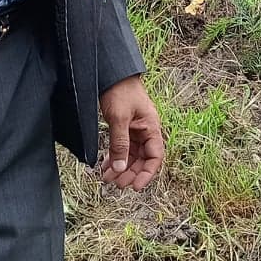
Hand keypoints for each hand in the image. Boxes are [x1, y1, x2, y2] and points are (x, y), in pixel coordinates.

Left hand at [99, 75, 165, 191]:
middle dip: (130, 173)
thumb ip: (120, 144)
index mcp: (151, 127)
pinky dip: (114, 157)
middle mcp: (145, 130)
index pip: (155, 156)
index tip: (135, 187)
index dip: (147, 173)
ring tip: (106, 178)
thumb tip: (120, 169)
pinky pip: (122, 147)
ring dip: (120, 167)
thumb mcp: (119, 118)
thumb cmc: (120, 91)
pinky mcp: (124, 127)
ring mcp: (135, 129)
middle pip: (142, 158)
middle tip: (116, 184)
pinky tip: (104, 166)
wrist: (111, 73)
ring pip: (131, 155)